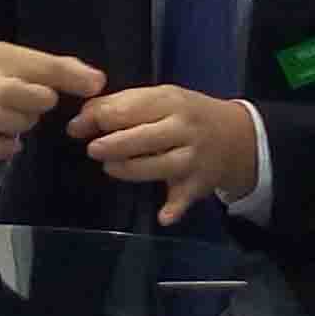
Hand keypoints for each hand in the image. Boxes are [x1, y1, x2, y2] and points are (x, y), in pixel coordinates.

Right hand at [0, 42, 105, 162]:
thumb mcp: (9, 60)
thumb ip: (50, 69)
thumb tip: (96, 80)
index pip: (38, 64)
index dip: (69, 76)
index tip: (96, 85)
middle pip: (18, 93)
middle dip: (38, 101)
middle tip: (42, 103)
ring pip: (1, 121)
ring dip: (20, 124)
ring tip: (20, 121)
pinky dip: (1, 149)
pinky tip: (10, 143)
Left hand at [70, 82, 259, 221]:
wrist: (237, 135)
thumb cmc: (185, 114)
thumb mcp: (159, 98)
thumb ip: (120, 105)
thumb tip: (79, 120)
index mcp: (170, 101)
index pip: (131, 108)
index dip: (99, 118)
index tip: (77, 127)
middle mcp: (184, 129)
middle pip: (144, 137)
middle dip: (113, 144)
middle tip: (93, 149)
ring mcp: (193, 158)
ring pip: (159, 166)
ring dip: (131, 169)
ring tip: (110, 167)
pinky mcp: (199, 184)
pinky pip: (185, 197)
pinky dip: (174, 208)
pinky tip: (163, 217)